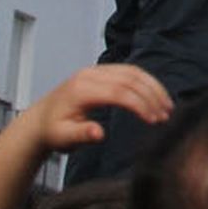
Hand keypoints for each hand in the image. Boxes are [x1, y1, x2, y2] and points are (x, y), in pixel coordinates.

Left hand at [22, 63, 171, 151]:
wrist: (41, 119)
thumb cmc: (53, 131)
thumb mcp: (63, 138)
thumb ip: (81, 135)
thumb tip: (99, 133)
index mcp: (82, 89)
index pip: (119, 92)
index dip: (140, 104)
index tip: (154, 120)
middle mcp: (91, 74)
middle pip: (130, 78)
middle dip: (152, 95)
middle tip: (166, 115)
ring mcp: (97, 69)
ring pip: (133, 71)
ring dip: (153, 87)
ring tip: (167, 106)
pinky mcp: (102, 71)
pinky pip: (129, 71)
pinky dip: (146, 81)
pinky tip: (156, 94)